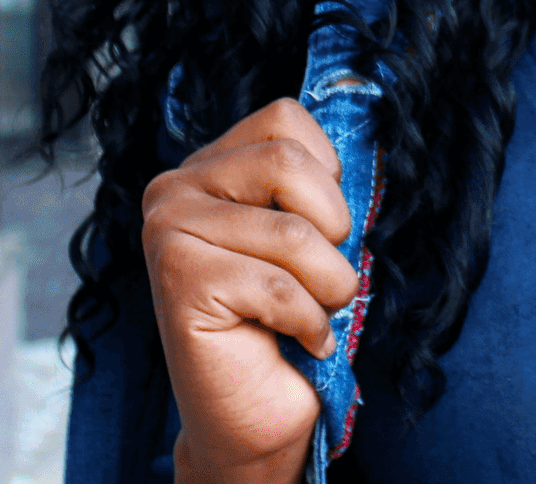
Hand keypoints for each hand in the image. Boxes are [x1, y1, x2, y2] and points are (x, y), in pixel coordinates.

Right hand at [142, 98, 360, 483]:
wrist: (255, 417)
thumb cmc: (291, 323)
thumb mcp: (315, 238)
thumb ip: (322, 188)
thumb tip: (368, 141)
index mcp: (209, 166)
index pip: (285, 118)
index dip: (327, 177)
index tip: (321, 231)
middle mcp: (175, 187)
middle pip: (288, 161)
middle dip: (333, 230)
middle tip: (321, 278)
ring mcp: (167, 230)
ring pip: (292, 233)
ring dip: (328, 287)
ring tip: (311, 313)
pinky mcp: (177, 278)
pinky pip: (279, 286)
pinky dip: (309, 323)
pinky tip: (298, 341)